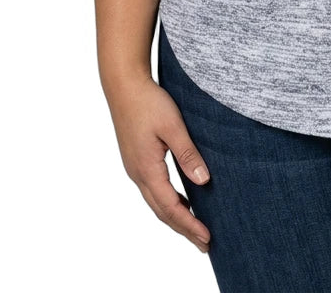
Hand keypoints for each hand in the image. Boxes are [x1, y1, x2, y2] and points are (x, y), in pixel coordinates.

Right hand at [104, 73, 212, 252]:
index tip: (207, 238)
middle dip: (184, 229)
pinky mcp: (136, 160)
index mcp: (147, 169)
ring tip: (194, 229)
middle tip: (204, 244)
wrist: (123, 86)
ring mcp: (135, 168)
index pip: (171, 207)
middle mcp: (138, 174)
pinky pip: (153, 191)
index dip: (190, 224)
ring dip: (175, 218)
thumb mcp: (173, 126)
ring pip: (156, 203)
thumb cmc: (148, 102)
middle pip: (162, 212)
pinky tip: (181, 202)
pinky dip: (168, 203)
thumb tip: (203, 181)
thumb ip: (188, 154)